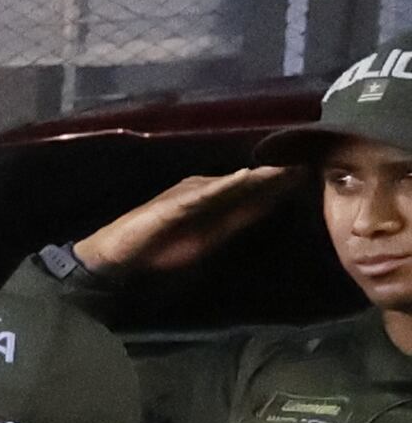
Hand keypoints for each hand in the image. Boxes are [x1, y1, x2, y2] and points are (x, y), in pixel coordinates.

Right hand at [76, 161, 299, 279]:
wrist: (113, 262)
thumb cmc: (155, 255)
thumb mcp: (206, 243)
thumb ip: (234, 225)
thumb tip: (267, 209)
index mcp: (213, 204)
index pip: (252, 192)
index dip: (279, 183)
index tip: (309, 174)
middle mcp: (203, 193)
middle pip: (245, 182)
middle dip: (275, 173)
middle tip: (308, 161)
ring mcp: (186, 197)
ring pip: (228, 184)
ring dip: (256, 175)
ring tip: (284, 166)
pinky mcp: (170, 206)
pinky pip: (202, 195)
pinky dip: (223, 186)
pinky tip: (243, 178)